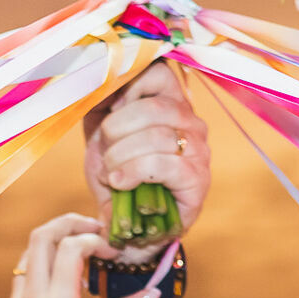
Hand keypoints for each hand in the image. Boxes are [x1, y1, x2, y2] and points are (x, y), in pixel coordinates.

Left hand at [0, 215, 155, 297]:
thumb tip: (150, 295)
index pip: (73, 247)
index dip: (96, 239)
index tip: (112, 253)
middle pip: (42, 236)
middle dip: (69, 224)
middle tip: (93, 231)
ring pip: (27, 257)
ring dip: (53, 248)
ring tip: (79, 263)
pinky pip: (21, 285)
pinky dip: (41, 277)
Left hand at [84, 62, 210, 260]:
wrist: (125, 223)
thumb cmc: (116, 174)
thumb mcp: (100, 133)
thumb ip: (102, 101)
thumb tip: (99, 77)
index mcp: (170, 101)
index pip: (158, 73)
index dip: (127, 89)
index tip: (109, 113)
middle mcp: (191, 121)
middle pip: (153, 107)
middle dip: (116, 131)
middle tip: (106, 152)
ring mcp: (199, 150)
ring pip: (157, 136)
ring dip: (120, 156)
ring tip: (110, 173)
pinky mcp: (197, 180)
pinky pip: (166, 165)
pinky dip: (134, 172)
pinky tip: (120, 182)